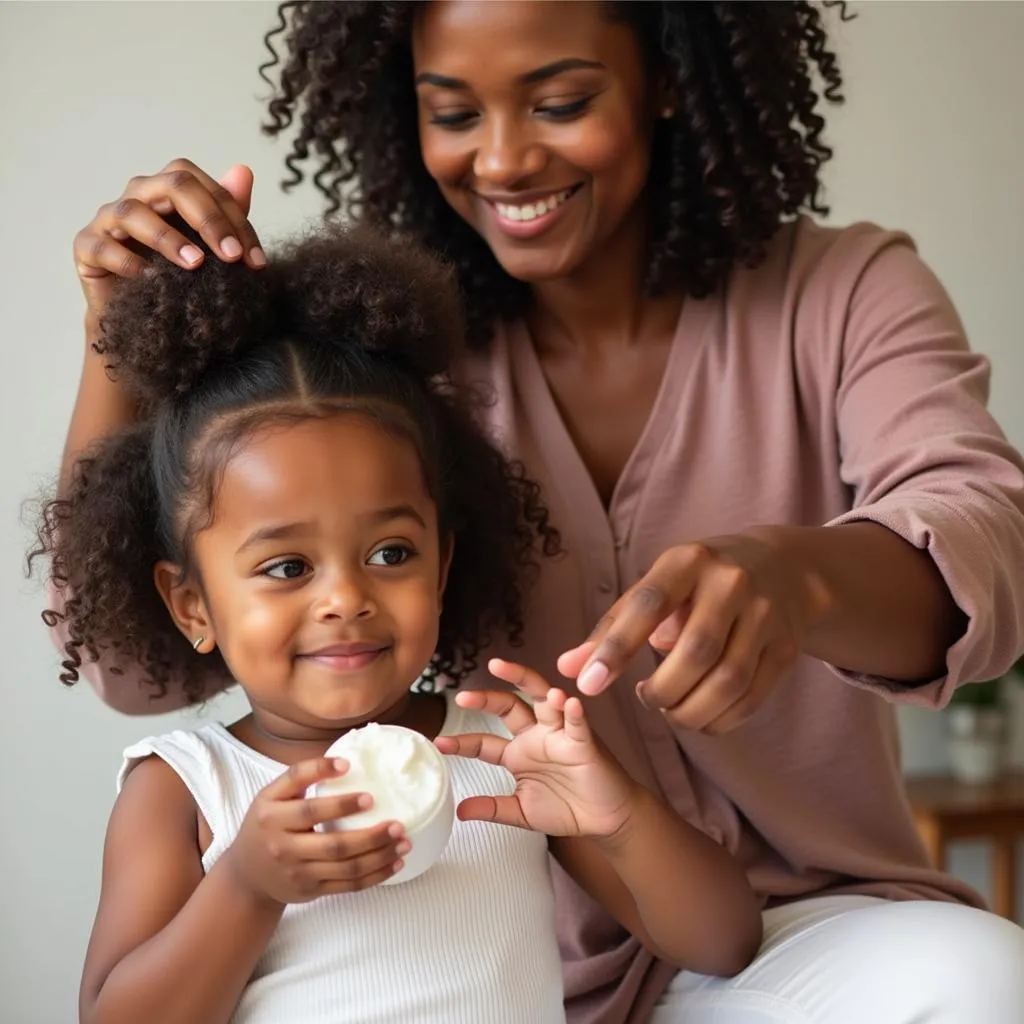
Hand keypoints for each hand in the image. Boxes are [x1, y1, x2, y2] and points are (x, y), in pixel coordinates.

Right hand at [73, 159, 262, 322]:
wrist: (142, 315)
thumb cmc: (178, 275)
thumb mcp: (211, 247)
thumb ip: (228, 213)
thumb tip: (244, 172)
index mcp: (169, 190)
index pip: (203, 185)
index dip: (234, 219)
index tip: (257, 260)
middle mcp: (139, 196)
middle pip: (173, 185)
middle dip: (209, 220)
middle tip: (232, 256)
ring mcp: (109, 219)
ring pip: (133, 211)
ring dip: (168, 238)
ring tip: (195, 265)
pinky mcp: (87, 247)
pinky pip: (102, 247)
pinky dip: (126, 261)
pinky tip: (150, 278)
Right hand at [223, 757, 407, 906]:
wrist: (247, 874)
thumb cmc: (266, 824)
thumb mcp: (271, 795)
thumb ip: (299, 776)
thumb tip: (343, 761)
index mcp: (272, 817)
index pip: (308, 809)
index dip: (336, 798)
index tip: (364, 786)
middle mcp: (283, 847)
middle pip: (333, 845)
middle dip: (369, 835)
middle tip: (397, 823)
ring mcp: (298, 872)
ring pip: (345, 869)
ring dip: (379, 856)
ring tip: (404, 841)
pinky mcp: (311, 890)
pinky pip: (348, 886)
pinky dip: (375, 876)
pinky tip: (394, 863)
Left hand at [435, 658, 637, 838]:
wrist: (606, 820)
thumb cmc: (566, 809)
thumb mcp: (522, 812)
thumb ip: (494, 808)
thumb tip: (460, 811)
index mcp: (518, 753)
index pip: (485, 743)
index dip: (463, 742)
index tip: (439, 743)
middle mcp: (536, 737)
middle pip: (509, 706)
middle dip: (487, 697)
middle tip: (462, 696)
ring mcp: (560, 735)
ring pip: (542, 699)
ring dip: (527, 682)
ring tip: (507, 671)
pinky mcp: (585, 742)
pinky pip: (578, 723)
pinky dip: (573, 711)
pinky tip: (567, 701)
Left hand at [558, 528, 833, 733]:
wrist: (784, 568)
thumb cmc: (699, 582)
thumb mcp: (656, 587)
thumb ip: (613, 628)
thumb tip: (566, 669)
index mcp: (687, 561)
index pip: (647, 604)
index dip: (616, 647)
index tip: (588, 685)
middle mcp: (731, 582)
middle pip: (695, 652)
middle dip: (663, 690)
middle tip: (647, 698)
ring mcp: (766, 613)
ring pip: (727, 680)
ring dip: (690, 710)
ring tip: (671, 708)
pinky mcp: (788, 645)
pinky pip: (752, 697)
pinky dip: (720, 719)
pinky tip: (700, 717)